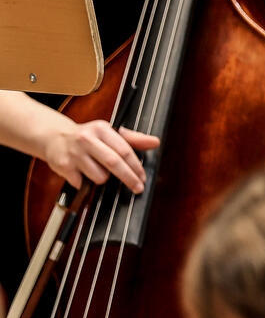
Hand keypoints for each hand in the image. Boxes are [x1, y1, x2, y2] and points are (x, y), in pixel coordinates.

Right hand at [44, 120, 159, 192]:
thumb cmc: (88, 137)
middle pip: (113, 162)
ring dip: (103, 178)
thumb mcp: (109, 133)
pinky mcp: (63, 166)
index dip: (135, 166)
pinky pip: (82, 183)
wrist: (55, 137)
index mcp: (102, 129)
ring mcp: (74, 153)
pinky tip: (82, 173)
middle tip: (138, 187)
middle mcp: (87, 139)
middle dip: (128, 178)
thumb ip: (132, 139)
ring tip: (97, 170)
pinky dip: (86, 182)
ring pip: (98, 176)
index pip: (124, 149)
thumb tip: (155, 142)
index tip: (143, 177)